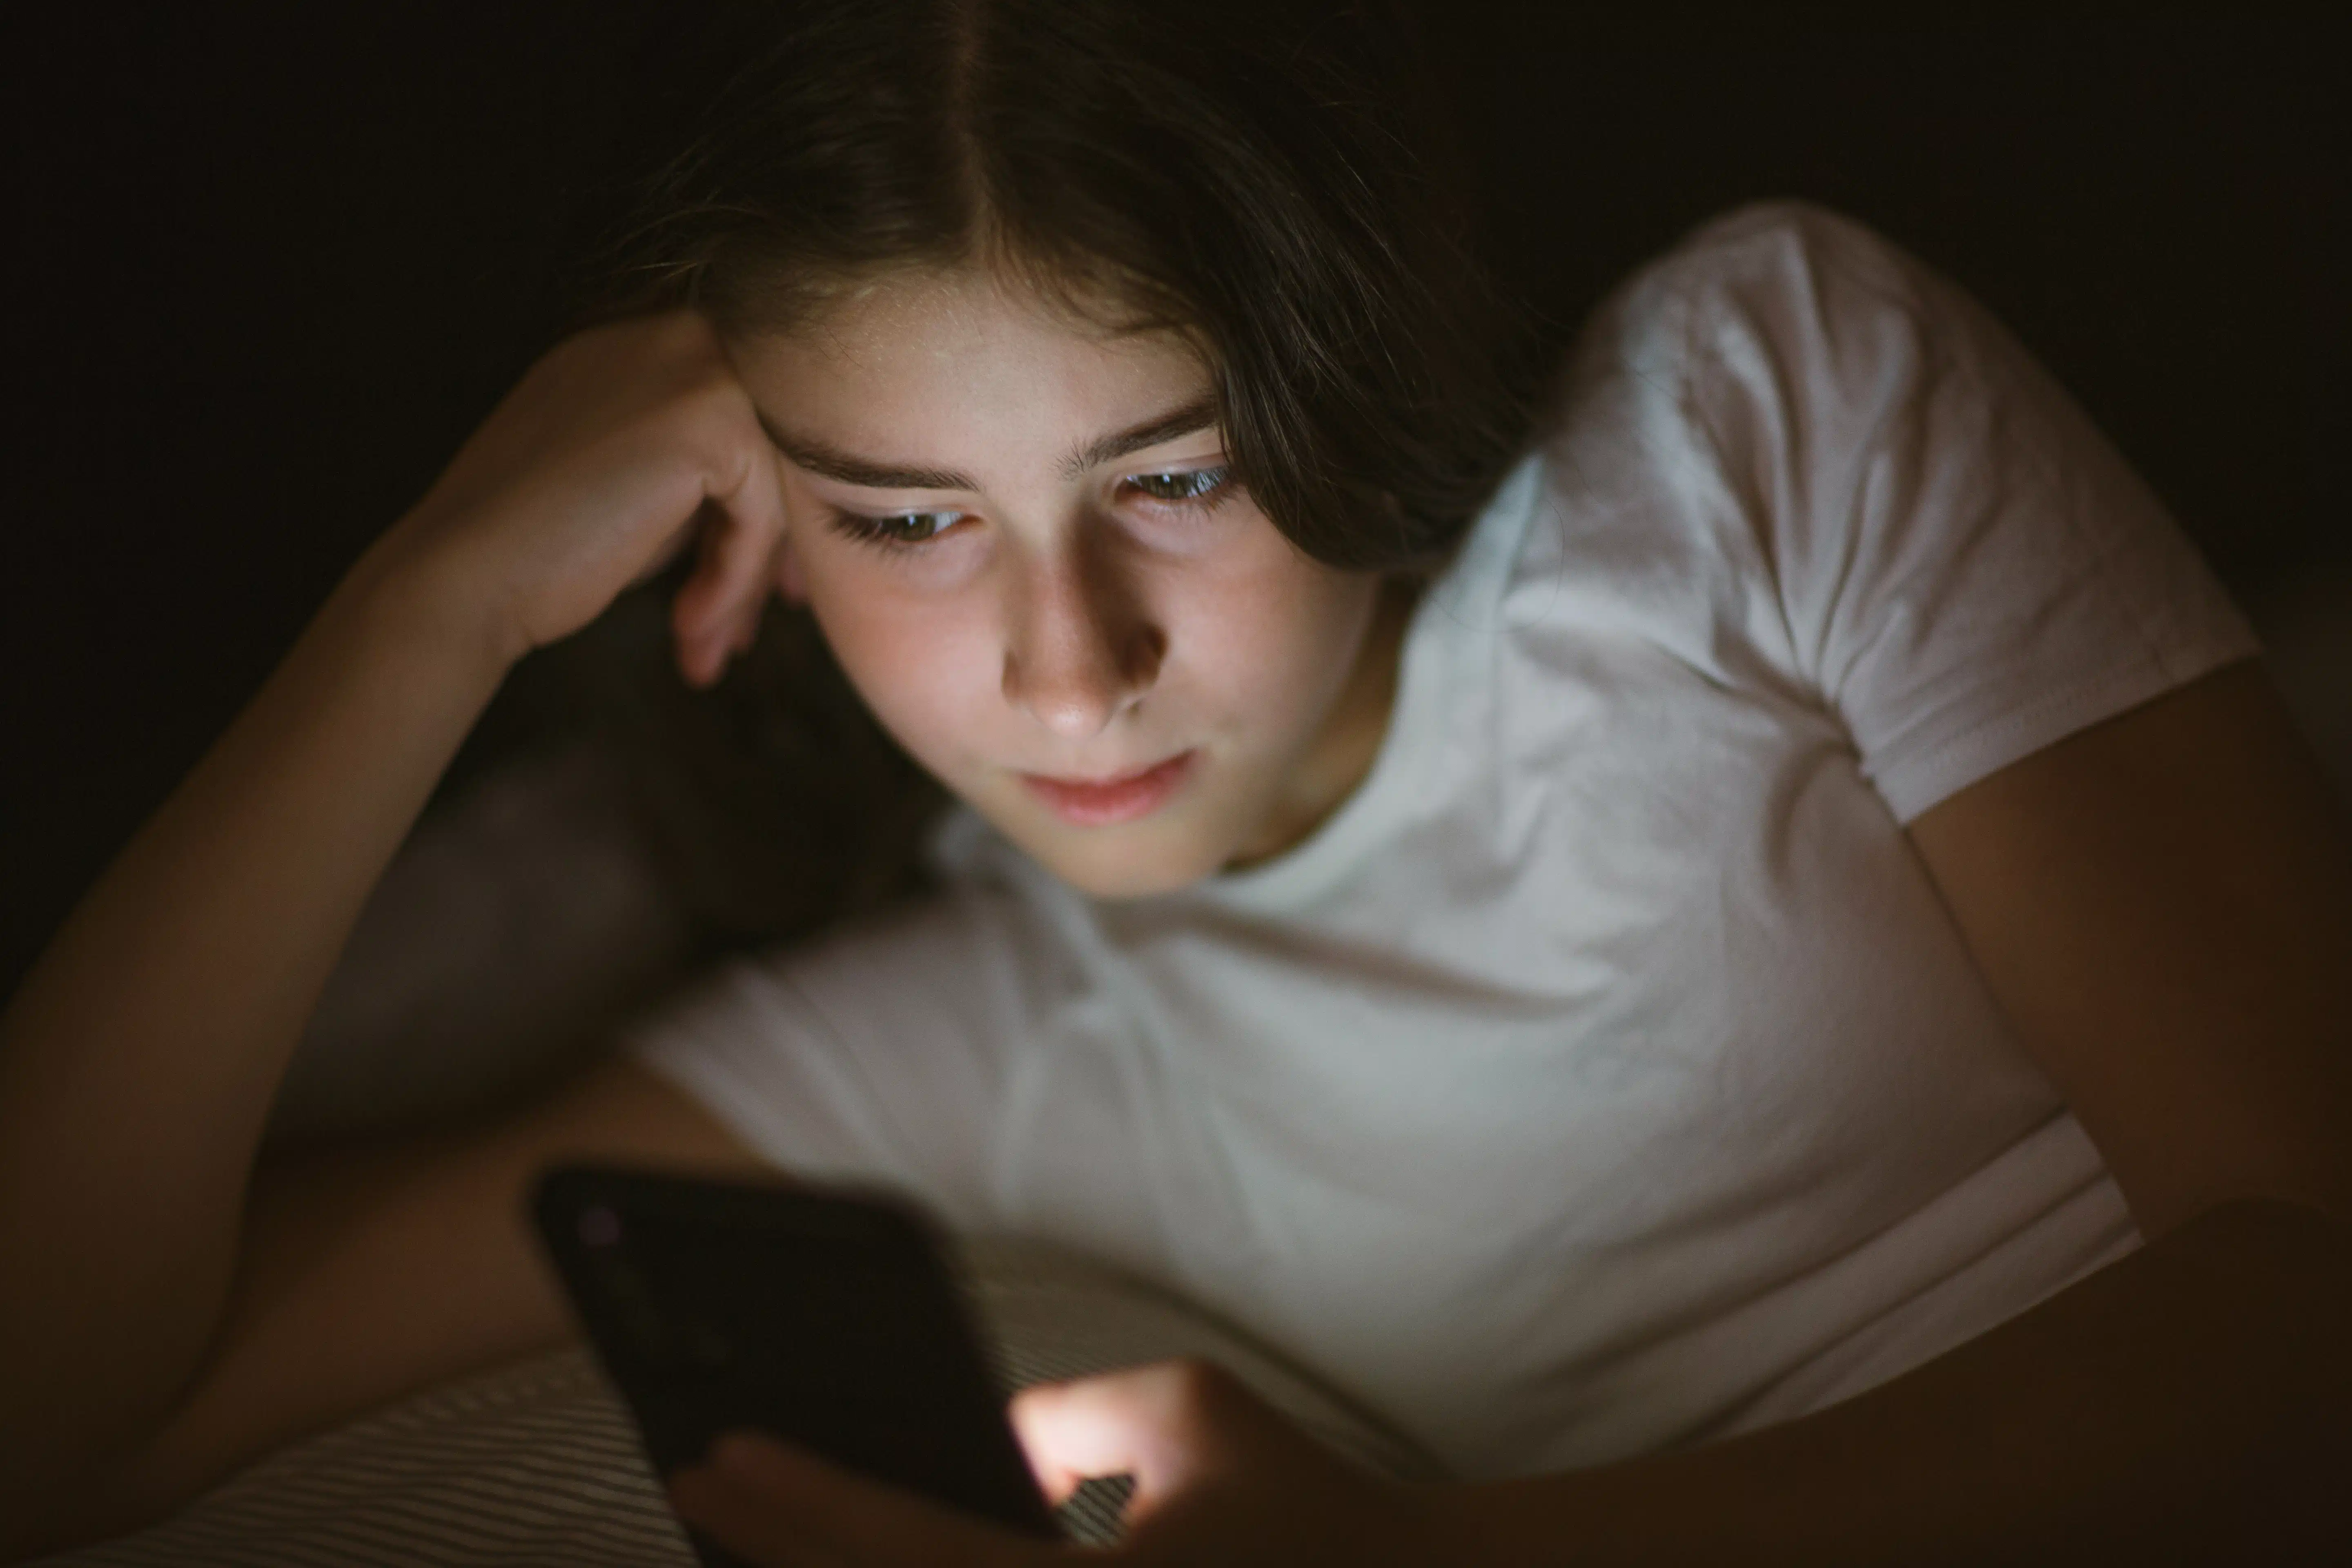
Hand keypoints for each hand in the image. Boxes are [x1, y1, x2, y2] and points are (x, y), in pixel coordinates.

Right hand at [371, 310, 786, 685]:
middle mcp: (676, 336)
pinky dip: (733, 581)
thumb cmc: (546, 548)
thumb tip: (807, 524)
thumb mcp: (644, 496)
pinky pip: (761, 517)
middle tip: (739, 637)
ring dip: (743, 585)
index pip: (749, 433)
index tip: (761, 593)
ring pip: (770, 492)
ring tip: (707, 650)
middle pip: (771, 459)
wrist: (466, 572)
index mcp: (650, 349)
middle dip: (765, 558)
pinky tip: (689, 627)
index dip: (762, 520)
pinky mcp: (711, 416)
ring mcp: (694, 365)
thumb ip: (713, 484)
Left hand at [666, 1360, 1473, 1566]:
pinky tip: (842, 1564)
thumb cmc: (1303, 1506)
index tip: (715, 1455)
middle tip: (700, 1492)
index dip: (799, 1502)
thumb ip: (1064, 1417)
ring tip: (746, 1537)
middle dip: (776, 1555)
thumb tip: (973, 1445)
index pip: (905, 1549)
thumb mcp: (1186, 1415)